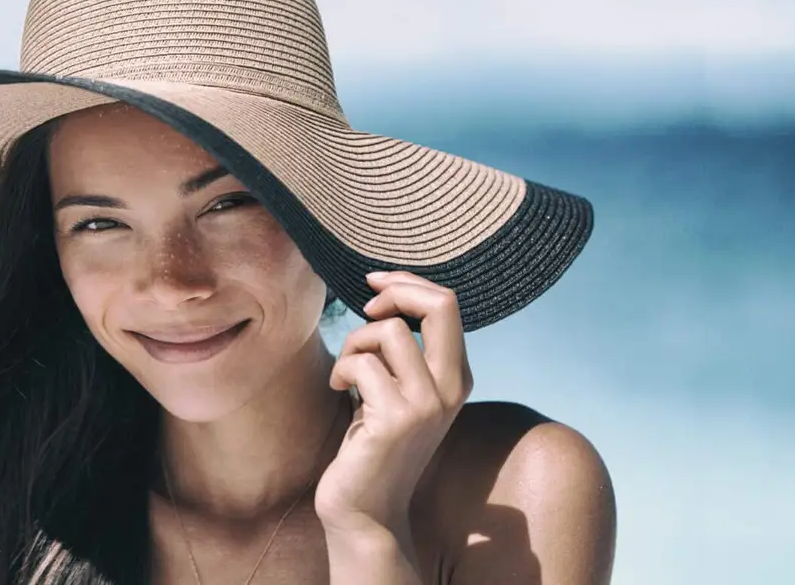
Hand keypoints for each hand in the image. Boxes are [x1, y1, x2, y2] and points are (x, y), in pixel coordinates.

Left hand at [315, 270, 472, 538]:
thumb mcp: (395, 390)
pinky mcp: (396, 420)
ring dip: (355, 343)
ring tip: (347, 372)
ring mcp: (427, 405)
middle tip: (364, 308)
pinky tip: (338, 391)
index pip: (447, 304)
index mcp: (456, 377)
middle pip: (441, 304)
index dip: (406, 284)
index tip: (374, 286)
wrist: (365, 509)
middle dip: (395, 291)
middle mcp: (451, 388)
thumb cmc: (371, 444)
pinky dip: (341, 371)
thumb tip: (386, 293)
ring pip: (389, 331)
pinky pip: (361, 364)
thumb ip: (402, 352)